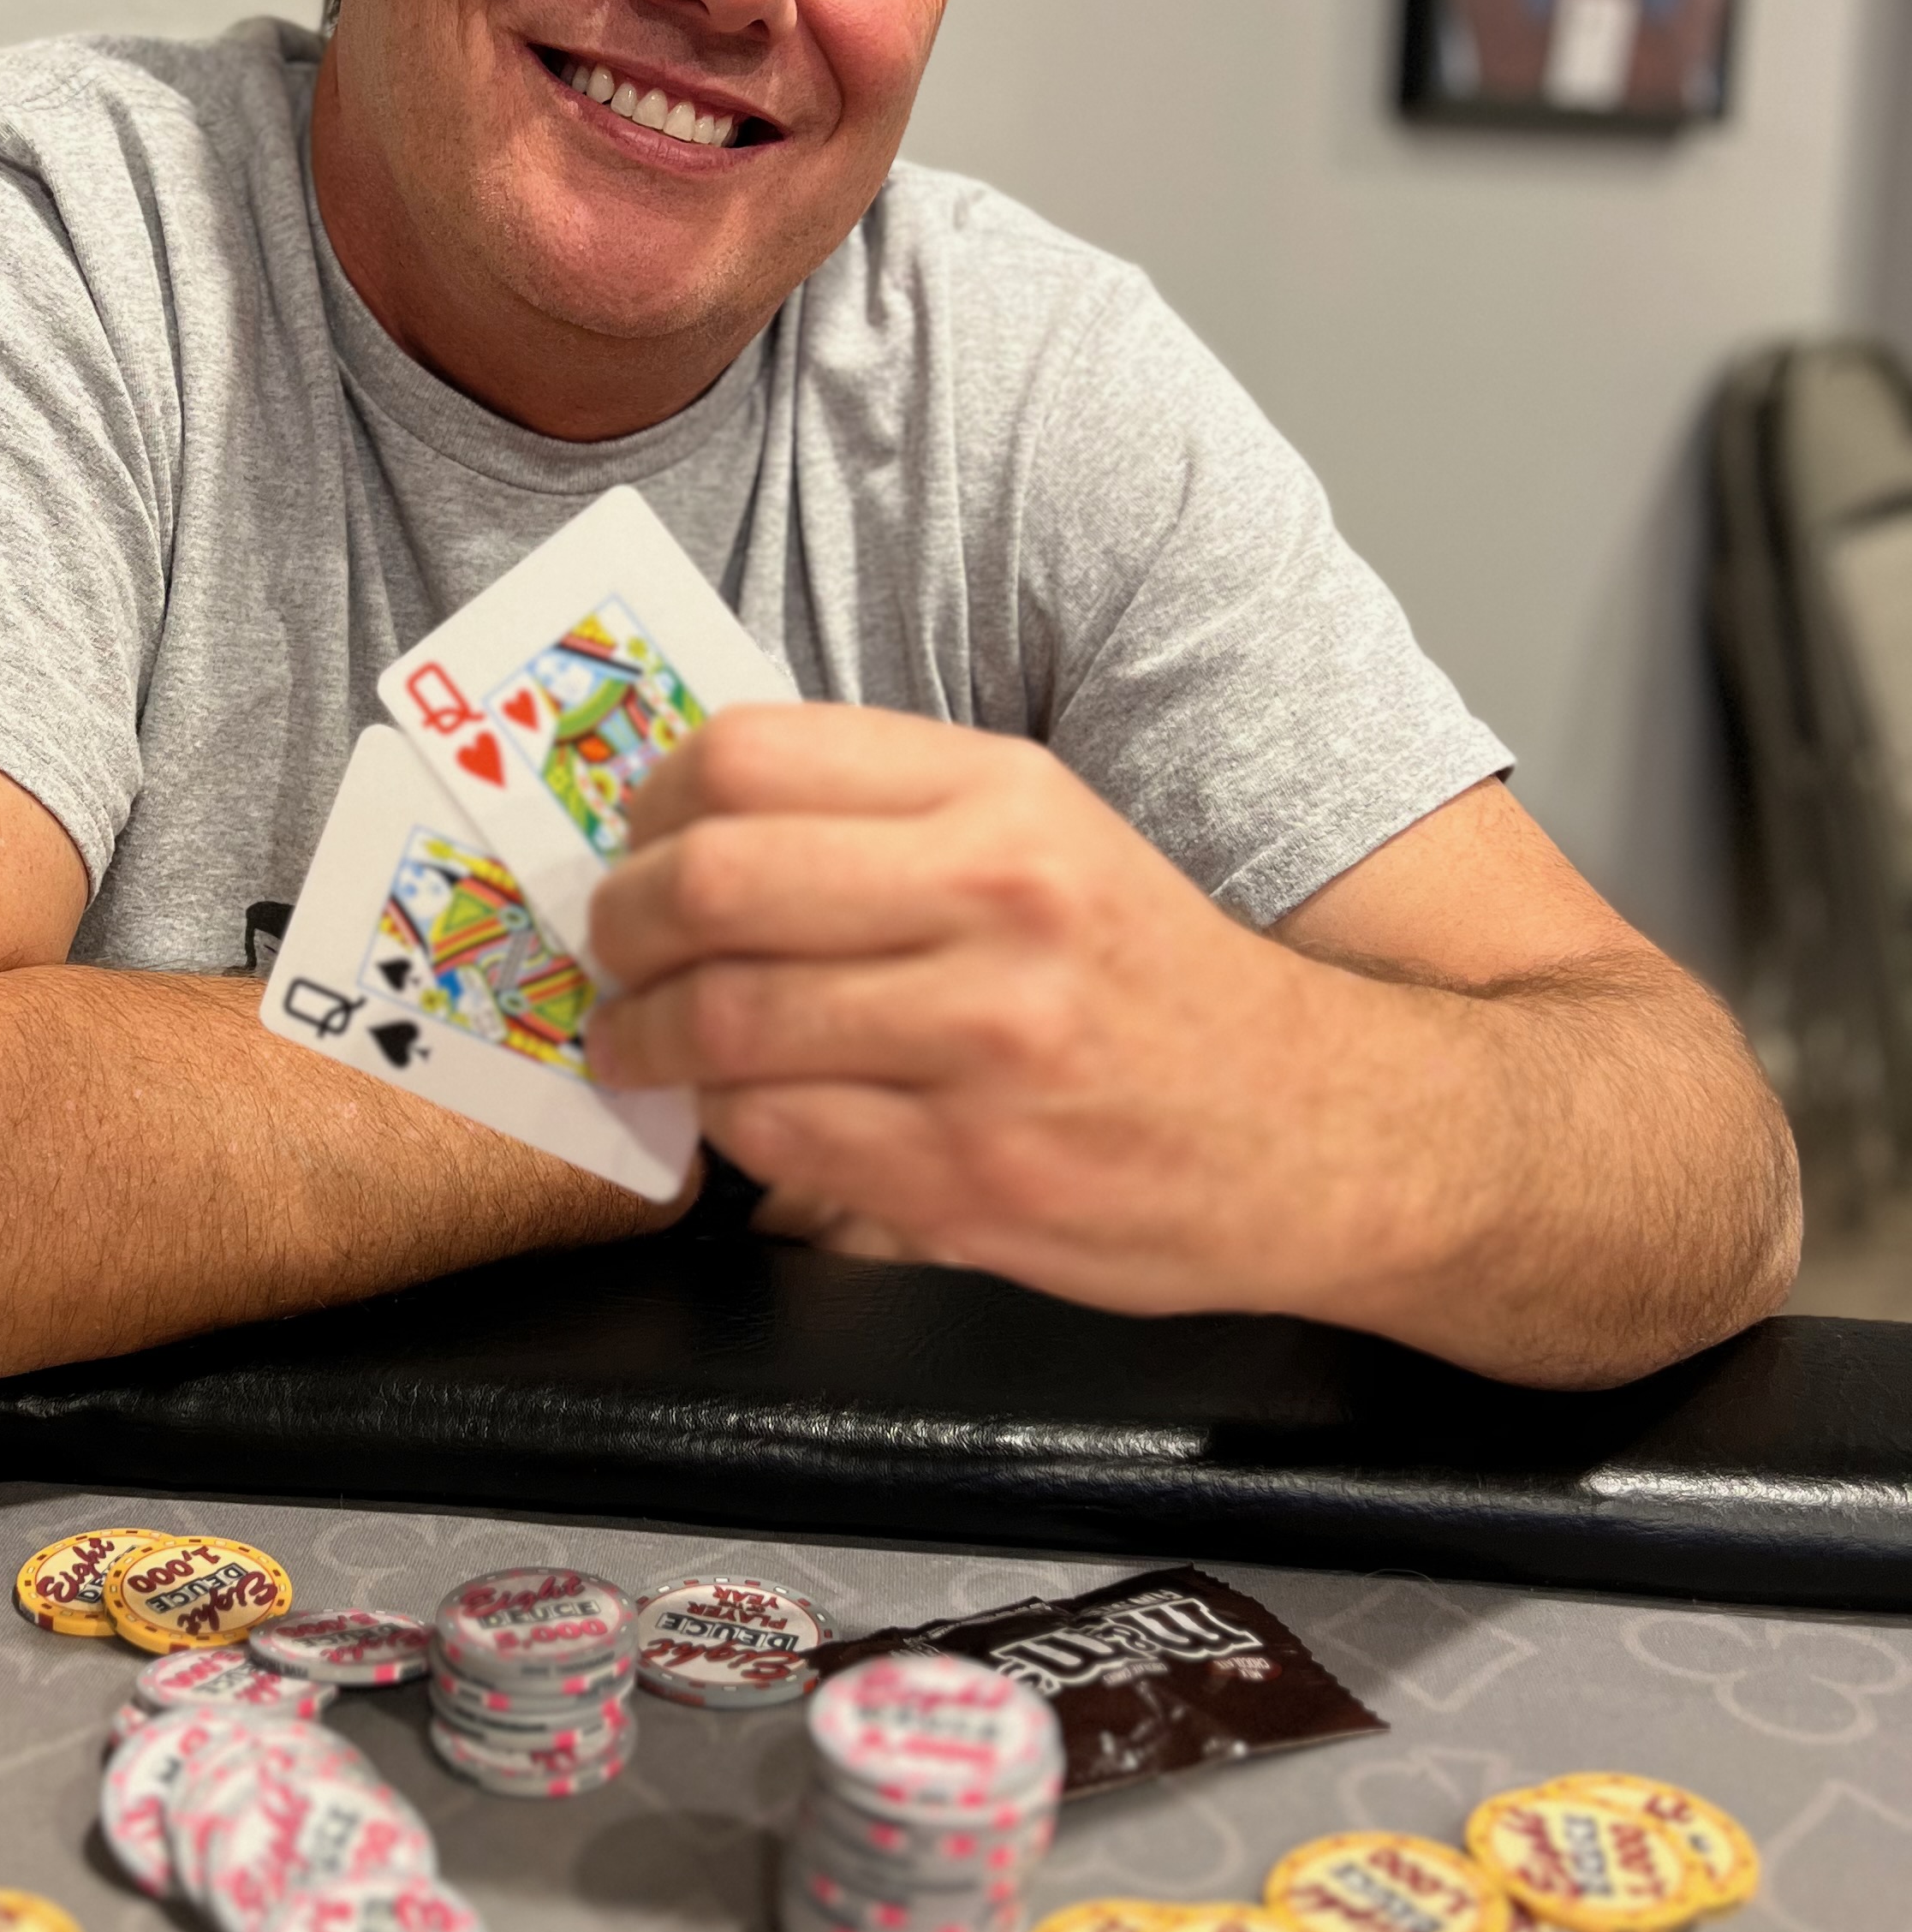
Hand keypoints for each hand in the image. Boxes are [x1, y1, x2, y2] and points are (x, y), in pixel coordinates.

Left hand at [586, 702, 1413, 1323]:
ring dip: (647, 1038)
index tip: (635, 838)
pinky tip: (733, 1114)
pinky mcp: (970, 1177)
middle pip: (713, 882)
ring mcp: (984, 1046)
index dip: (653, 801)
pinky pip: (776, 1137)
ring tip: (641, 1042)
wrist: (1321, 1133)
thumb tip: (692, 819)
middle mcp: (996, 903)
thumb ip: (888, 817)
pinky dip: (725, 1126)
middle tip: (609, 950)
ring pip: (725, 1021)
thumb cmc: (1155, 984)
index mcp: (1001, 796)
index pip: (749, 755)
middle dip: (622, 923)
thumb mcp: (1049, 840)